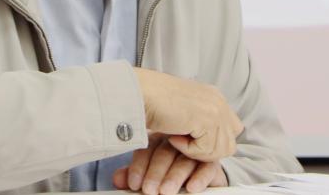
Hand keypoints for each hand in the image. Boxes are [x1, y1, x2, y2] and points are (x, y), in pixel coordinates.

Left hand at [113, 133, 228, 193]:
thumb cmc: (169, 173)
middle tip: (149, 190)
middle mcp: (176, 141)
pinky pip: (206, 166)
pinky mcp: (211, 160)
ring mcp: (194, 149)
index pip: (147, 148)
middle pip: (165, 152)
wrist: (198, 178)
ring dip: (175, 176)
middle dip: (156, 173)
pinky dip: (199, 177)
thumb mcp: (149, 174)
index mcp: (158, 139)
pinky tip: (192, 187)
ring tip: (166, 191)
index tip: (134, 184)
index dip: (139, 166)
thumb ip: (135, 176)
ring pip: (184, 159)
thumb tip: (117, 180)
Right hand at [133, 68, 242, 161]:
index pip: (233, 129)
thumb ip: (201, 121)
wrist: (139, 93)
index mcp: (214, 96)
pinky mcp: (207, 120)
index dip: (215, 142)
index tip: (190, 139)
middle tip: (184, 142)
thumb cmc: (153, 102)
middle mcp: (219, 101)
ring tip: (176, 138)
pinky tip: (174, 136)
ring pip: (221, 150)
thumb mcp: (184, 110)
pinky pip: (206, 150)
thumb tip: (212, 143)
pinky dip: (188, 150)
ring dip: (197, 151)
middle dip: (208, 151)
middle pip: (230, 143)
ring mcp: (215, 109)